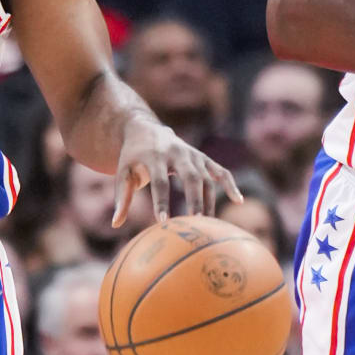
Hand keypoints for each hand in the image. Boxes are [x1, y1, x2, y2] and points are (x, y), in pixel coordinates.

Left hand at [112, 118, 241, 224]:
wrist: (145, 129)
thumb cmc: (132, 156)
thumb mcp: (123, 172)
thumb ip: (121, 197)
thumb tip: (115, 224)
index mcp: (155, 156)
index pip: (160, 181)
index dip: (161, 201)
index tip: (162, 222)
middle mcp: (178, 153)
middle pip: (190, 177)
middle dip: (194, 199)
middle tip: (196, 222)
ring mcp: (193, 155)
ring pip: (207, 177)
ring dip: (209, 200)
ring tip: (208, 225)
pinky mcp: (203, 158)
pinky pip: (220, 171)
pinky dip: (230, 184)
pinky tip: (239, 201)